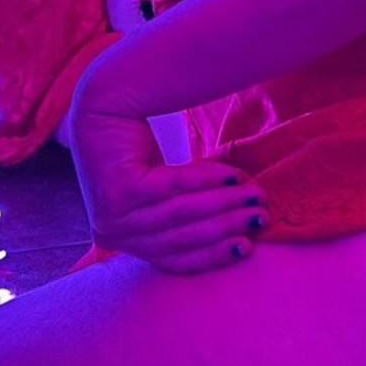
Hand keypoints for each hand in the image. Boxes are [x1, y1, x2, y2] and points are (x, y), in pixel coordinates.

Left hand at [69, 86, 268, 273]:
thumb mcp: (156, 193)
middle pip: (182, 237)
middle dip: (227, 228)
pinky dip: (209, 181)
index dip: (214, 254)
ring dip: (226, 204)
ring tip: (255, 194)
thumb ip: (182, 216)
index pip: (174, 259)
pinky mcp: (121, 188)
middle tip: (262, 217)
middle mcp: (114, 233)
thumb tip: (239, 230)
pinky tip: (233, 175)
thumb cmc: (135, 152)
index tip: (248, 247)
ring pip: (182, 213)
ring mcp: (113, 213)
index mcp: (123, 241)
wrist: (103, 106)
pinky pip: (175, 187)